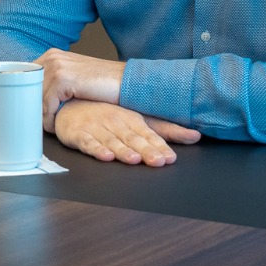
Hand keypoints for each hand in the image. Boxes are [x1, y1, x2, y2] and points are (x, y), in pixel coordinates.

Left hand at [34, 48, 126, 129]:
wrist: (126, 82)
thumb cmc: (102, 84)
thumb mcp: (74, 78)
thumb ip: (55, 82)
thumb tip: (33, 98)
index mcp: (52, 55)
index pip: (26, 78)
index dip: (26, 96)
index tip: (29, 112)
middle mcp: (52, 57)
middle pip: (27, 88)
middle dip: (31, 108)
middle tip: (36, 123)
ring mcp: (57, 67)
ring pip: (35, 98)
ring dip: (40, 116)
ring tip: (48, 126)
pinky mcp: (63, 80)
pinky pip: (46, 105)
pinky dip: (49, 120)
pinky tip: (55, 126)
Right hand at [53, 100, 200, 165]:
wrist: (69, 104)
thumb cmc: (106, 112)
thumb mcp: (137, 118)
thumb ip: (165, 129)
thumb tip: (195, 135)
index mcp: (131, 118)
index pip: (148, 133)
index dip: (159, 146)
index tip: (169, 158)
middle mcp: (115, 122)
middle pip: (132, 138)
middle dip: (145, 150)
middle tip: (158, 161)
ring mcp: (96, 128)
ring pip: (112, 140)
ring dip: (123, 150)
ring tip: (133, 159)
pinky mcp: (77, 134)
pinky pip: (87, 142)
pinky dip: (96, 149)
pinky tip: (105, 156)